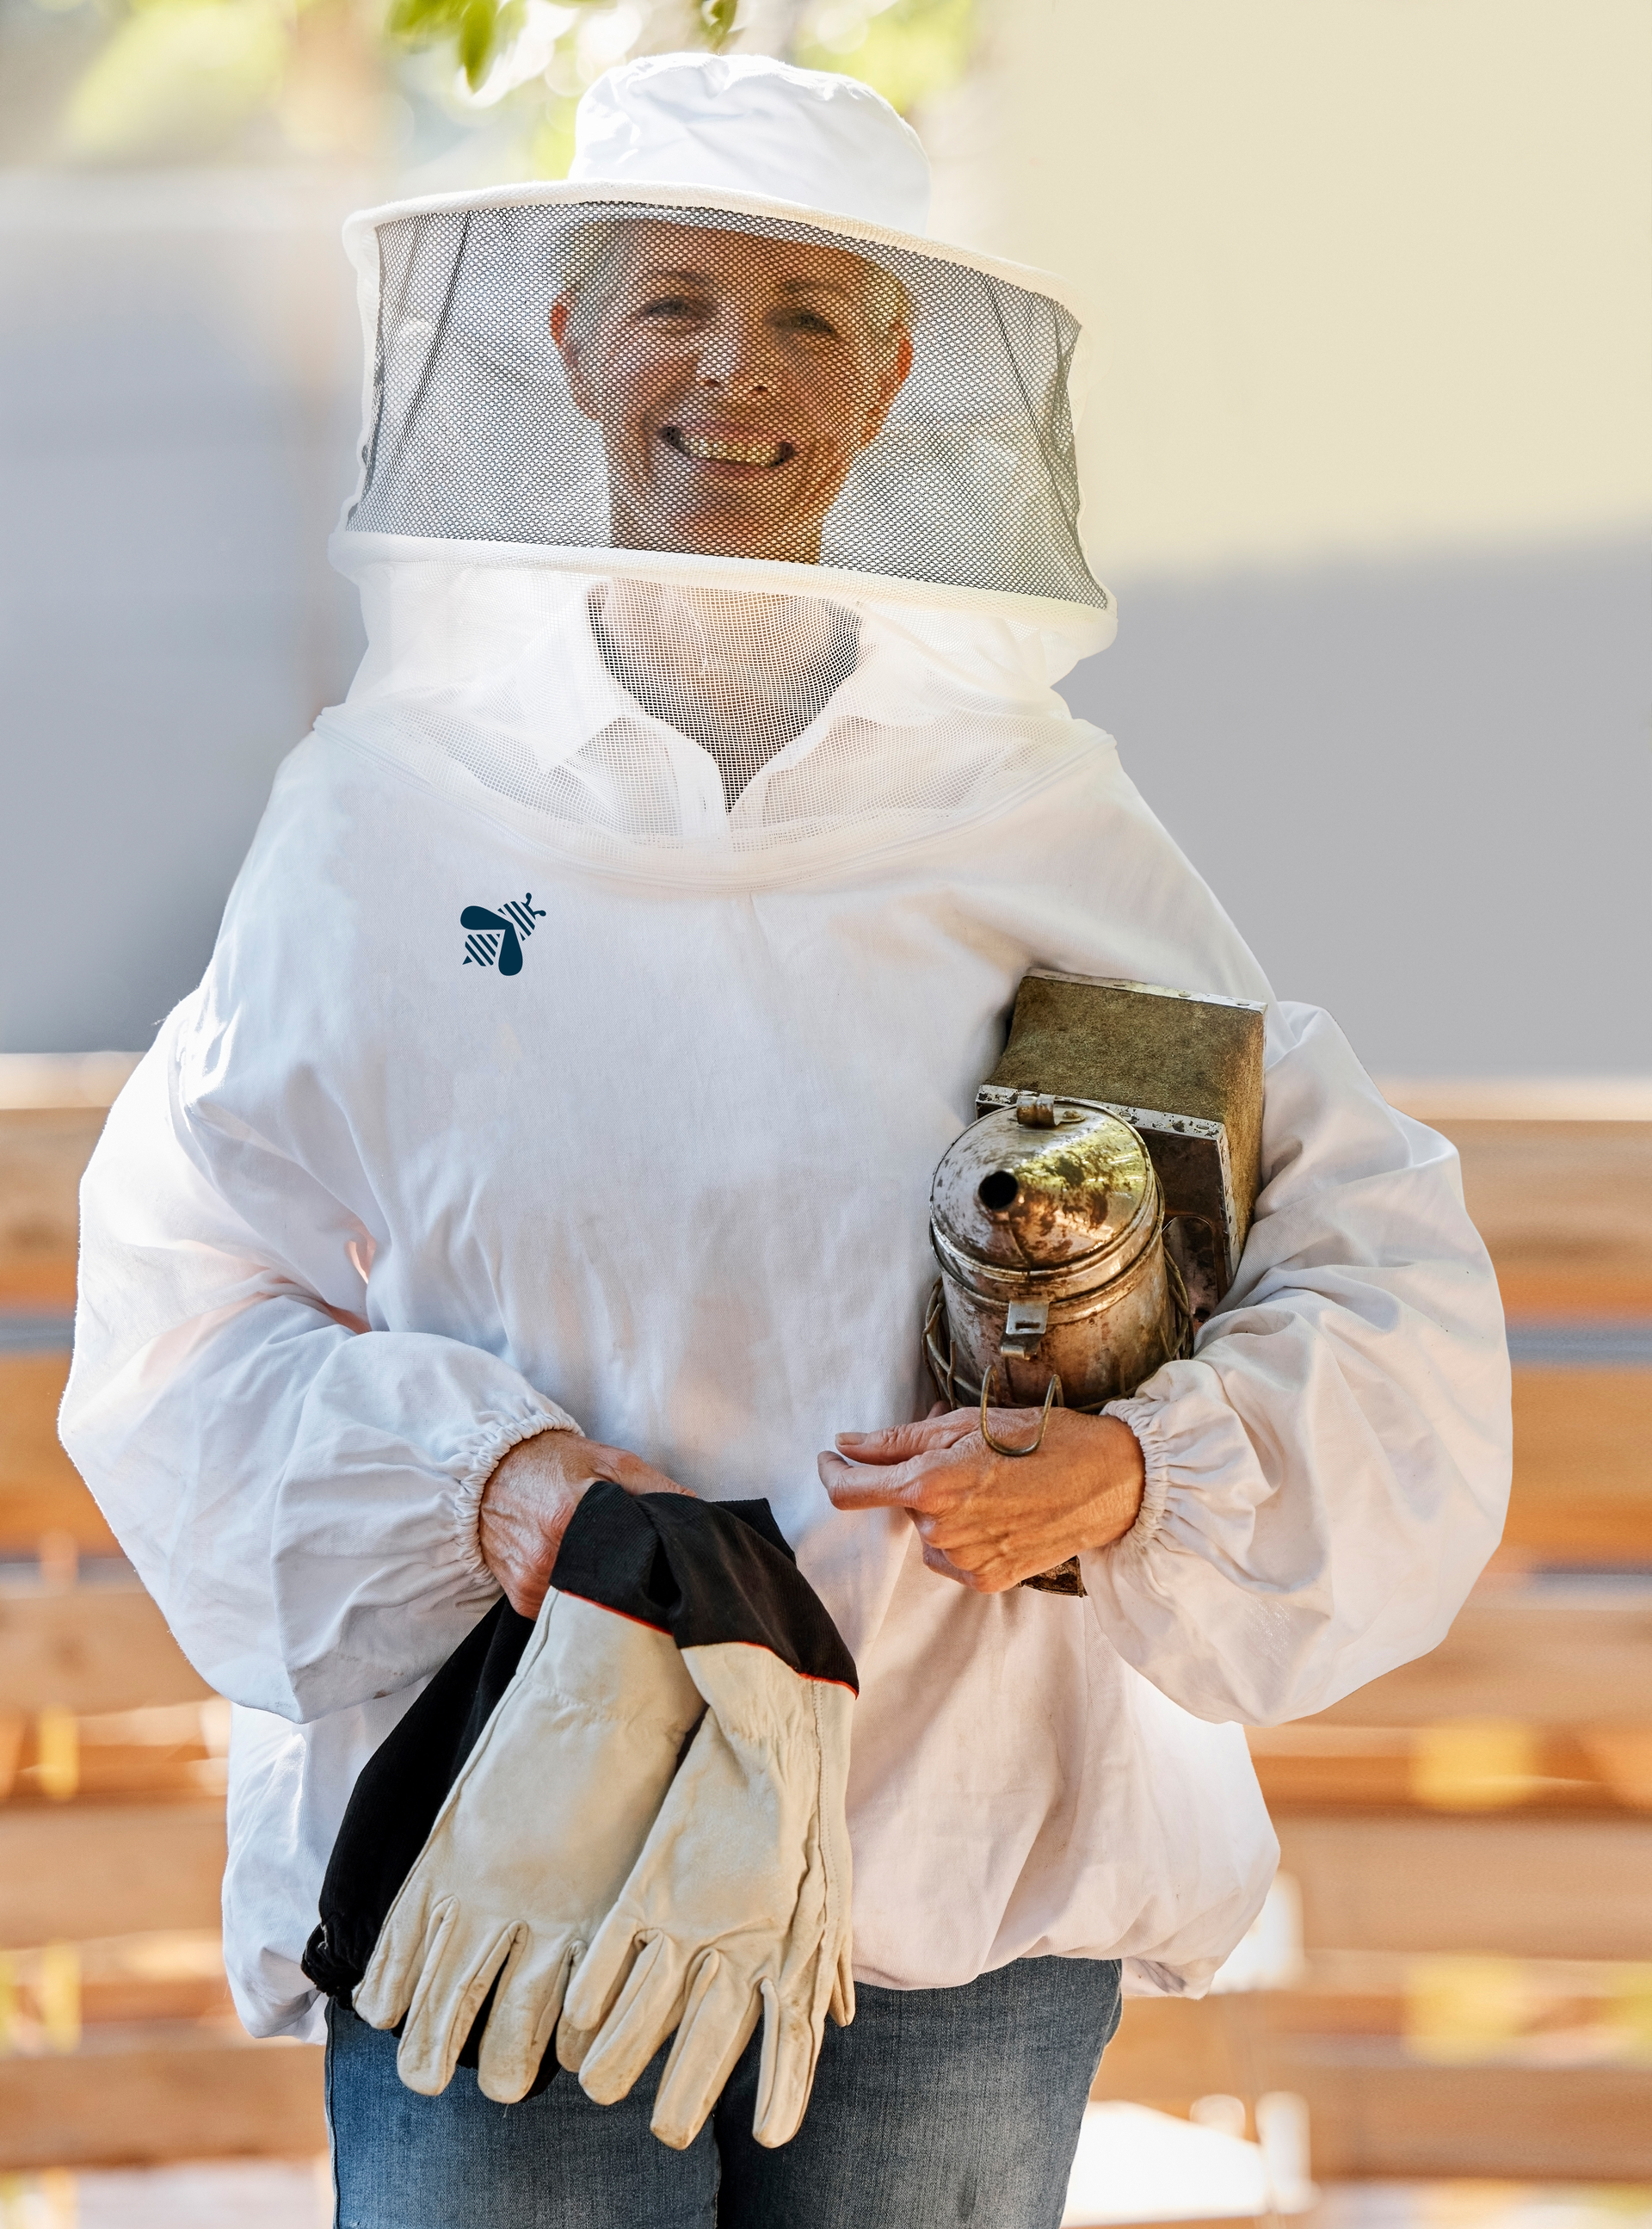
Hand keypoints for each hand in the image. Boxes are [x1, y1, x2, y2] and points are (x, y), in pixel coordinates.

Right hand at [480, 1432, 695, 1619]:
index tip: (669, 1562)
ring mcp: (532, 1583)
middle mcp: (547, 1556)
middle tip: (644, 1566)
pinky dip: (578, 1594)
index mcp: (572, 1516)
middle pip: (612, 1585)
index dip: (656, 1561)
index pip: (633, 1555)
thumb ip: (657, 1487)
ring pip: (589, 1601)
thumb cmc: (556, 1462)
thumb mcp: (613, 1461)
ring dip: (605, 1589)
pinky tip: (580, 1570)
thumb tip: (698, 1512)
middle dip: (633, 1579)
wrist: (491, 1472)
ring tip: (608, 1563)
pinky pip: (563, 1609)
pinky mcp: (522, 1600)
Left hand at [817, 1406, 1145, 1592]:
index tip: (833, 1457)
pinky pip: (950, 1556)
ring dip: (942, 1505)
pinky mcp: (986, 1580)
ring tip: (992, 1481)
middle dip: (918, 1474)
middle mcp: (941, 1529)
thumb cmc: (1044, 1439)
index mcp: (931, 1484)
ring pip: (926, 1529)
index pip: (850, 1491)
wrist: (1109, 1482)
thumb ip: (899, 1440)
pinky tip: (999, 1513)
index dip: (833, 1471)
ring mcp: (964, 1560)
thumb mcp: (968, 1422)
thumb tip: (846, 1445)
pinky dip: (962, 1533)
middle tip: (963, 1450)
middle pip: (899, 1502)